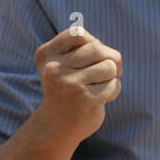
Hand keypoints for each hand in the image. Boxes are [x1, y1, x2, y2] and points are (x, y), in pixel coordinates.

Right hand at [35, 24, 121, 141]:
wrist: (56, 126)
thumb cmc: (66, 88)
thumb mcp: (61, 64)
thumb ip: (81, 48)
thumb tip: (111, 54)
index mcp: (46, 55)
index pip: (78, 33)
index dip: (92, 42)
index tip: (92, 56)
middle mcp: (54, 69)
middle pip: (97, 48)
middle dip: (109, 58)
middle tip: (107, 71)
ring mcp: (69, 85)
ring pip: (109, 66)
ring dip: (111, 75)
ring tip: (100, 85)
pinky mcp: (85, 101)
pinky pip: (113, 85)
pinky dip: (113, 90)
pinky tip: (101, 98)